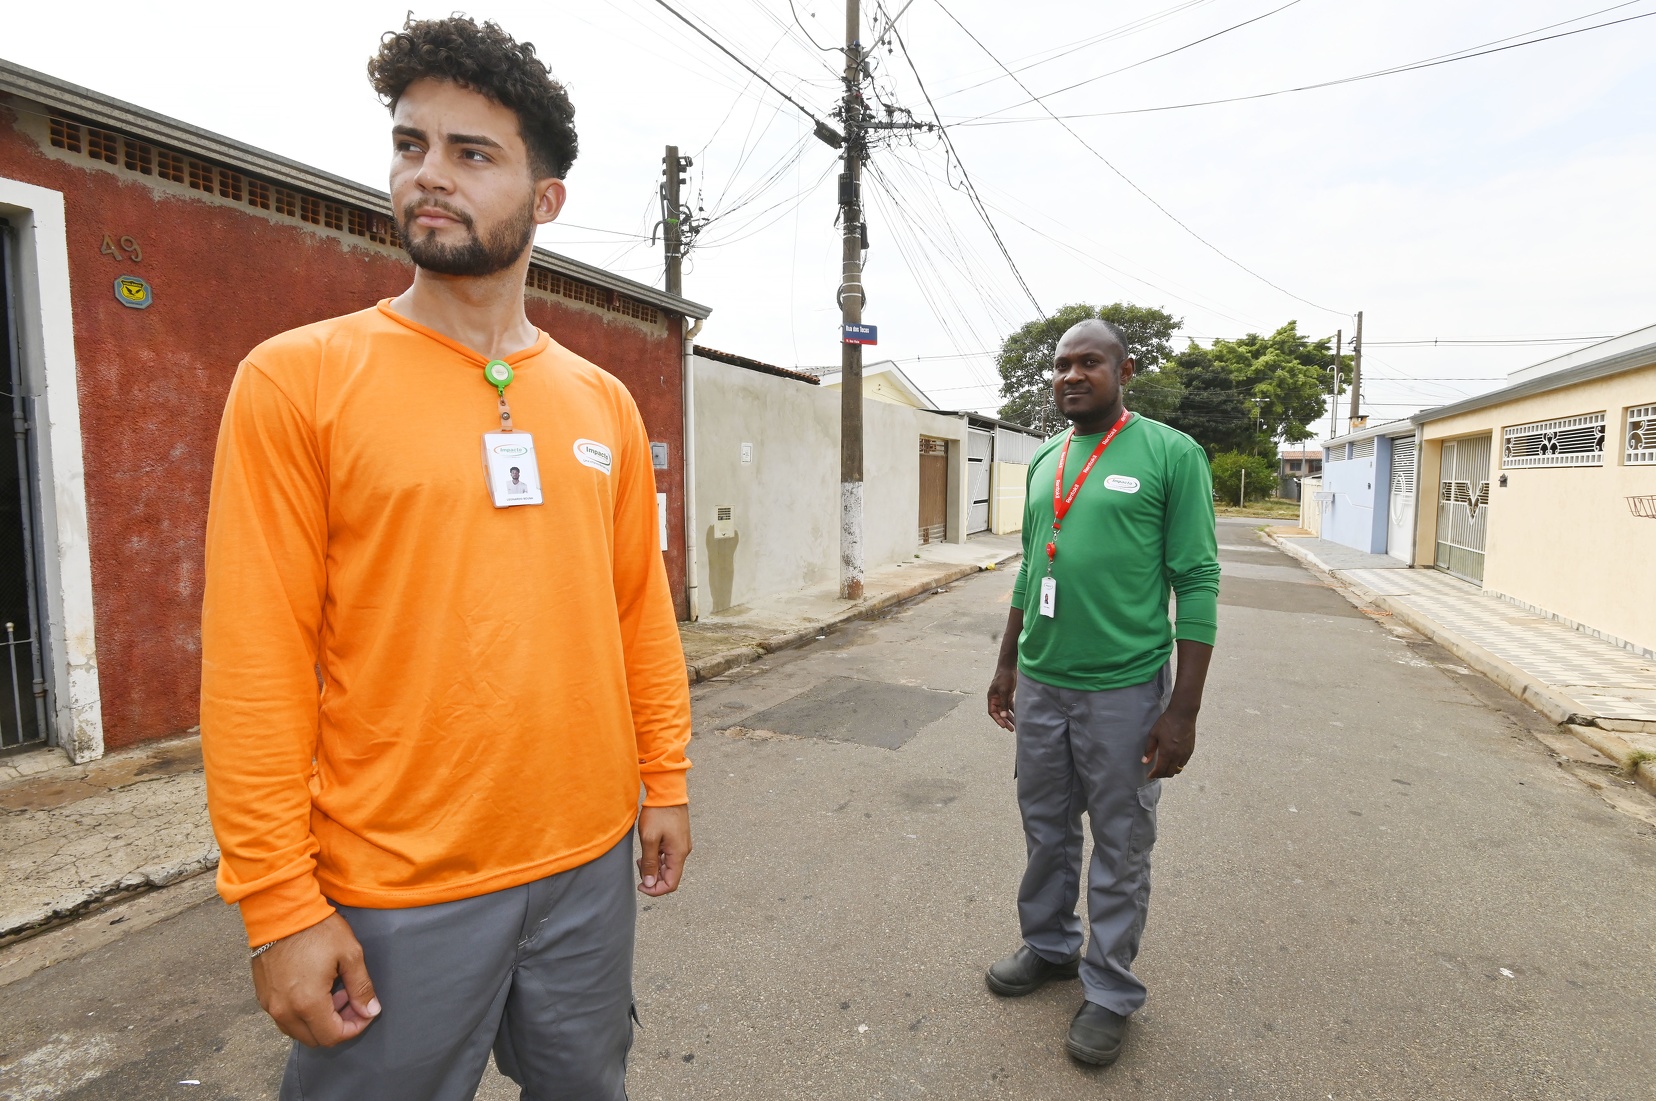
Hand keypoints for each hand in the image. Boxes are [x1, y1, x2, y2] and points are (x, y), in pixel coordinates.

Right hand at [251, 913, 379, 1047]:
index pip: (333, 1036)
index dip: (354, 1028)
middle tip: (349, 1000)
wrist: (280, 911)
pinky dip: (301, 1013)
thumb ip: (361, 987)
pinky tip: (313, 989)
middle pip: (315, 1039)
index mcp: (308, 1003)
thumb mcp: (349, 954)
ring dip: (318, 1021)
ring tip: (333, 992)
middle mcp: (284, 1010)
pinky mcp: (263, 995)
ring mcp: (270, 1004)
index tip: (364, 1011)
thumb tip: (370, 1011)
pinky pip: (283, 1017)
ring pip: (297, 1030)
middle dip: (337, 1025)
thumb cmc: (317, 929)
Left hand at [637, 804, 690, 896]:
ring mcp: (681, 845)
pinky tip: (648, 850)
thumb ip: (649, 863)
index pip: (671, 883)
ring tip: (641, 857)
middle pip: (670, 876)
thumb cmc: (658, 813)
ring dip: (654, 867)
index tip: (641, 885)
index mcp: (678, 854)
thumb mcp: (649, 839)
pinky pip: (668, 856)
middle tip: (639, 866)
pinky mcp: (677, 839)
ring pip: (668, 866)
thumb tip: (650, 883)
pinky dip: (657, 858)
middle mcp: (683, 852)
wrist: (667, 792)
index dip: (655, 890)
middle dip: (653, 878)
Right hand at [986, 667, 1016, 731]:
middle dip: (1005, 721)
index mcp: (991, 698)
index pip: (992, 712)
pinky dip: (1013, 711)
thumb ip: (1003, 703)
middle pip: (999, 713)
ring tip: (1016, 725)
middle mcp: (996, 699)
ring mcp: (1002, 698)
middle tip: (1011, 729)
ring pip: (1005, 710)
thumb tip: (1003, 715)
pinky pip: (1010, 706)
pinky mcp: (1008, 695)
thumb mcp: (1003, 691)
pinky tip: (1018, 716)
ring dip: (1010, 717)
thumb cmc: (1004, 677)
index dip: (997, 719)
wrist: (1009, 667)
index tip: (1003, 726)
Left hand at [1142, 708, 1195, 780]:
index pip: (1161, 770)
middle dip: (1161, 775)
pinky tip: (1172, 761)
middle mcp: (1177, 756)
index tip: (1149, 776)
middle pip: (1170, 773)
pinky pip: (1183, 763)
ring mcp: (1185, 754)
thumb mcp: (1153, 735)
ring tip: (1164, 768)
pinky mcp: (1190, 750)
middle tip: (1155, 773)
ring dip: (1170, 771)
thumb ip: (1149, 750)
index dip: (1154, 775)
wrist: (1183, 714)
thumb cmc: (1166, 723)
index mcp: (1167, 752)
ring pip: (1178, 770)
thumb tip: (1144, 762)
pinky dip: (1177, 765)